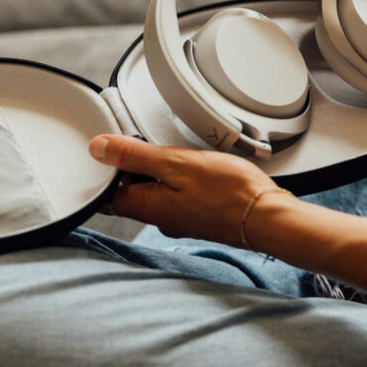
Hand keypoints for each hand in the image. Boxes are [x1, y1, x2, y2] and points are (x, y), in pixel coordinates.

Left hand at [88, 134, 279, 246]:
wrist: (269, 218)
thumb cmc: (228, 192)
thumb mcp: (176, 163)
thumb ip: (134, 156)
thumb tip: (98, 149)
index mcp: (147, 207)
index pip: (109, 190)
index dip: (112, 167)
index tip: (124, 146)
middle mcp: (160, 220)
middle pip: (133, 191)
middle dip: (139, 168)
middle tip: (157, 146)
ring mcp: (180, 221)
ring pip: (157, 192)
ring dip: (163, 173)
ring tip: (182, 156)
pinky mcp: (199, 218)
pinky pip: (179, 197)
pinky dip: (182, 181)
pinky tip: (199, 170)